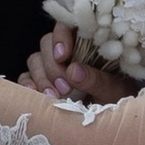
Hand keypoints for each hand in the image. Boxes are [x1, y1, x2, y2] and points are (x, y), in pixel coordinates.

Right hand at [23, 26, 141, 104]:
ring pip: (35, 59)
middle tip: (65, 88)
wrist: (113, 120)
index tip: (63, 55)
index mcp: (87, 42)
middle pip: (47, 44)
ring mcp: (52, 65)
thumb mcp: (114, 90)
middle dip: (53, 66)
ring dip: (41, 77)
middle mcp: (67, 50)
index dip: (60, 35)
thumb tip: (73, 71)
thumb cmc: (118, 98)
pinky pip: (26, 77)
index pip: (67, 25)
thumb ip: (97, 79)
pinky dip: (28, 84)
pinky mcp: (42, 81)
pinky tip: (36, 94)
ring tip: (54, 96)